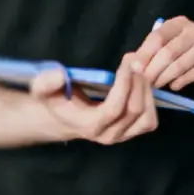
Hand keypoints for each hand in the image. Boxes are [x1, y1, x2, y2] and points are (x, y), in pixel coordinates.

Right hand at [27, 56, 158, 144]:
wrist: (64, 117)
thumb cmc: (56, 100)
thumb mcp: (43, 90)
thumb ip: (46, 82)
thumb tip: (61, 75)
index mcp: (89, 126)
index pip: (113, 108)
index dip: (124, 84)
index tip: (127, 61)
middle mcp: (108, 135)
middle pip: (134, 110)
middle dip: (138, 81)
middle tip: (135, 58)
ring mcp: (122, 136)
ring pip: (146, 117)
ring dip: (146, 91)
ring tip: (139, 69)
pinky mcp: (132, 132)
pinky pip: (150, 120)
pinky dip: (151, 101)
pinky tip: (142, 83)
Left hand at [135, 16, 193, 90]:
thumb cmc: (193, 55)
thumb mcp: (175, 45)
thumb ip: (156, 50)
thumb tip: (133, 63)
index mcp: (180, 23)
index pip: (157, 36)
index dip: (144, 54)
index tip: (134, 69)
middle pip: (167, 52)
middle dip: (152, 69)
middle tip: (143, 82)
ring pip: (177, 65)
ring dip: (162, 78)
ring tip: (156, 85)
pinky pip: (188, 76)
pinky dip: (177, 83)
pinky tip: (173, 85)